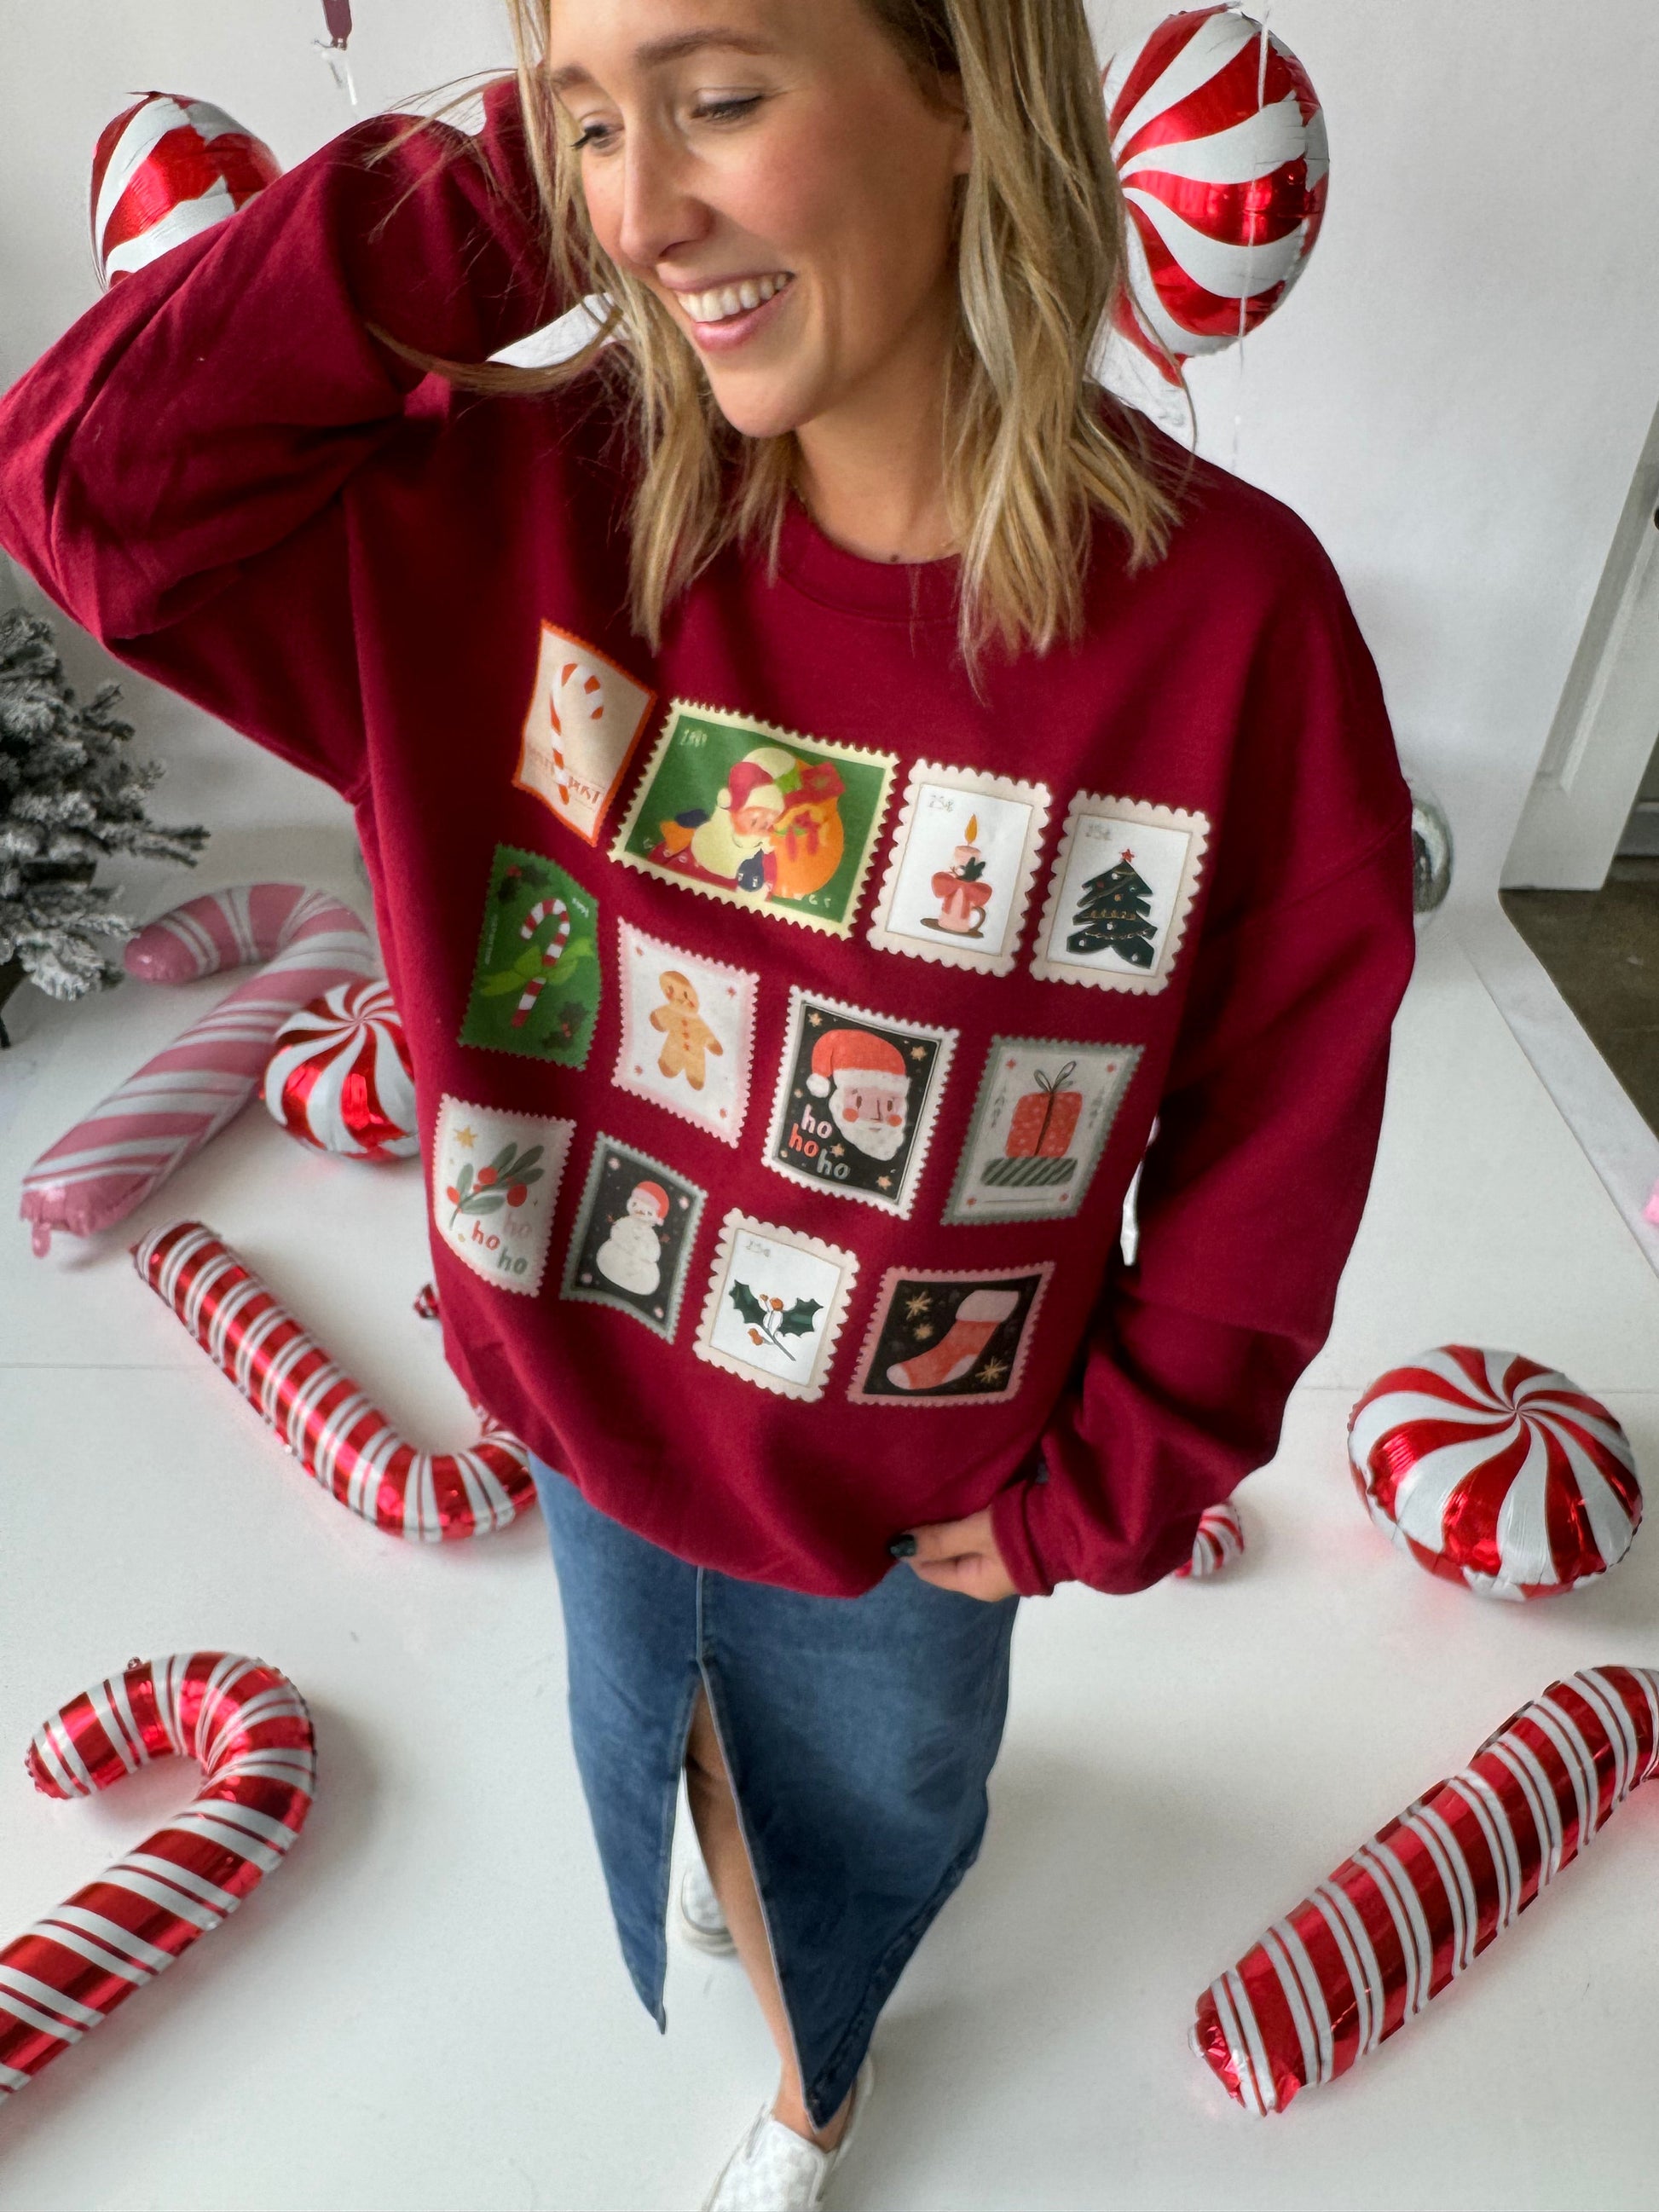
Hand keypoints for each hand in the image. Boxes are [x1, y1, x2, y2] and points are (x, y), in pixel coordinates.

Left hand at [895, 1509, 1018, 1601]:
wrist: (1074, 1524)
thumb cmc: (1020, 1533)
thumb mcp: (975, 1534)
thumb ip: (939, 1540)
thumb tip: (897, 1548)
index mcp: (974, 1585)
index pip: (929, 1571)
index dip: (912, 1549)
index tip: (898, 1522)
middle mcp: (984, 1580)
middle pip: (945, 1559)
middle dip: (929, 1536)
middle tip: (911, 1507)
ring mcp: (1000, 1564)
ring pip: (961, 1547)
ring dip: (947, 1528)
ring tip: (930, 1501)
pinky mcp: (1011, 1546)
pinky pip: (978, 1538)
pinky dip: (965, 1524)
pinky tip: (958, 1504)